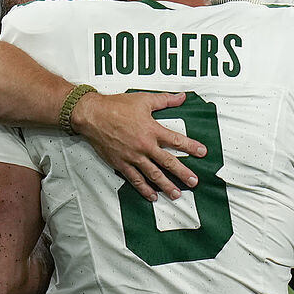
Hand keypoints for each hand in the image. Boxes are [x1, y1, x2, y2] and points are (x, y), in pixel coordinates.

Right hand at [70, 91, 206, 201]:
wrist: (91, 115)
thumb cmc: (115, 106)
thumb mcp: (143, 99)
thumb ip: (165, 100)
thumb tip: (181, 97)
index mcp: (151, 130)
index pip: (176, 140)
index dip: (191, 147)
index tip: (202, 153)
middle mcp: (144, 146)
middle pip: (168, 162)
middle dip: (183, 173)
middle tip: (194, 181)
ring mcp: (132, 157)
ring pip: (153, 175)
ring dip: (166, 185)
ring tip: (177, 194)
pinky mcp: (121, 164)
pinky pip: (135, 179)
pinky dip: (144, 189)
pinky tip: (152, 196)